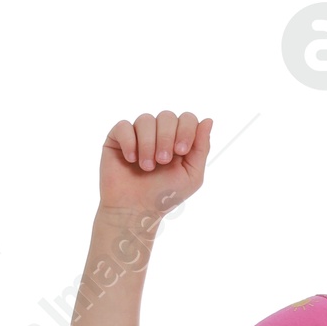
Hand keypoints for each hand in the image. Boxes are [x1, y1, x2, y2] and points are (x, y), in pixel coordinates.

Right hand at [98, 109, 212, 218]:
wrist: (136, 210)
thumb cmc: (164, 196)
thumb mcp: (192, 175)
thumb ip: (201, 148)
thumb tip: (208, 120)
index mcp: (178, 140)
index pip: (187, 118)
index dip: (186, 129)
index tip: (181, 151)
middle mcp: (158, 134)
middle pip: (167, 116)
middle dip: (167, 138)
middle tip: (163, 161)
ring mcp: (137, 135)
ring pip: (145, 119)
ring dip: (148, 144)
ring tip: (147, 167)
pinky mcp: (117, 138)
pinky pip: (124, 126)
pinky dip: (129, 143)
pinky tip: (131, 160)